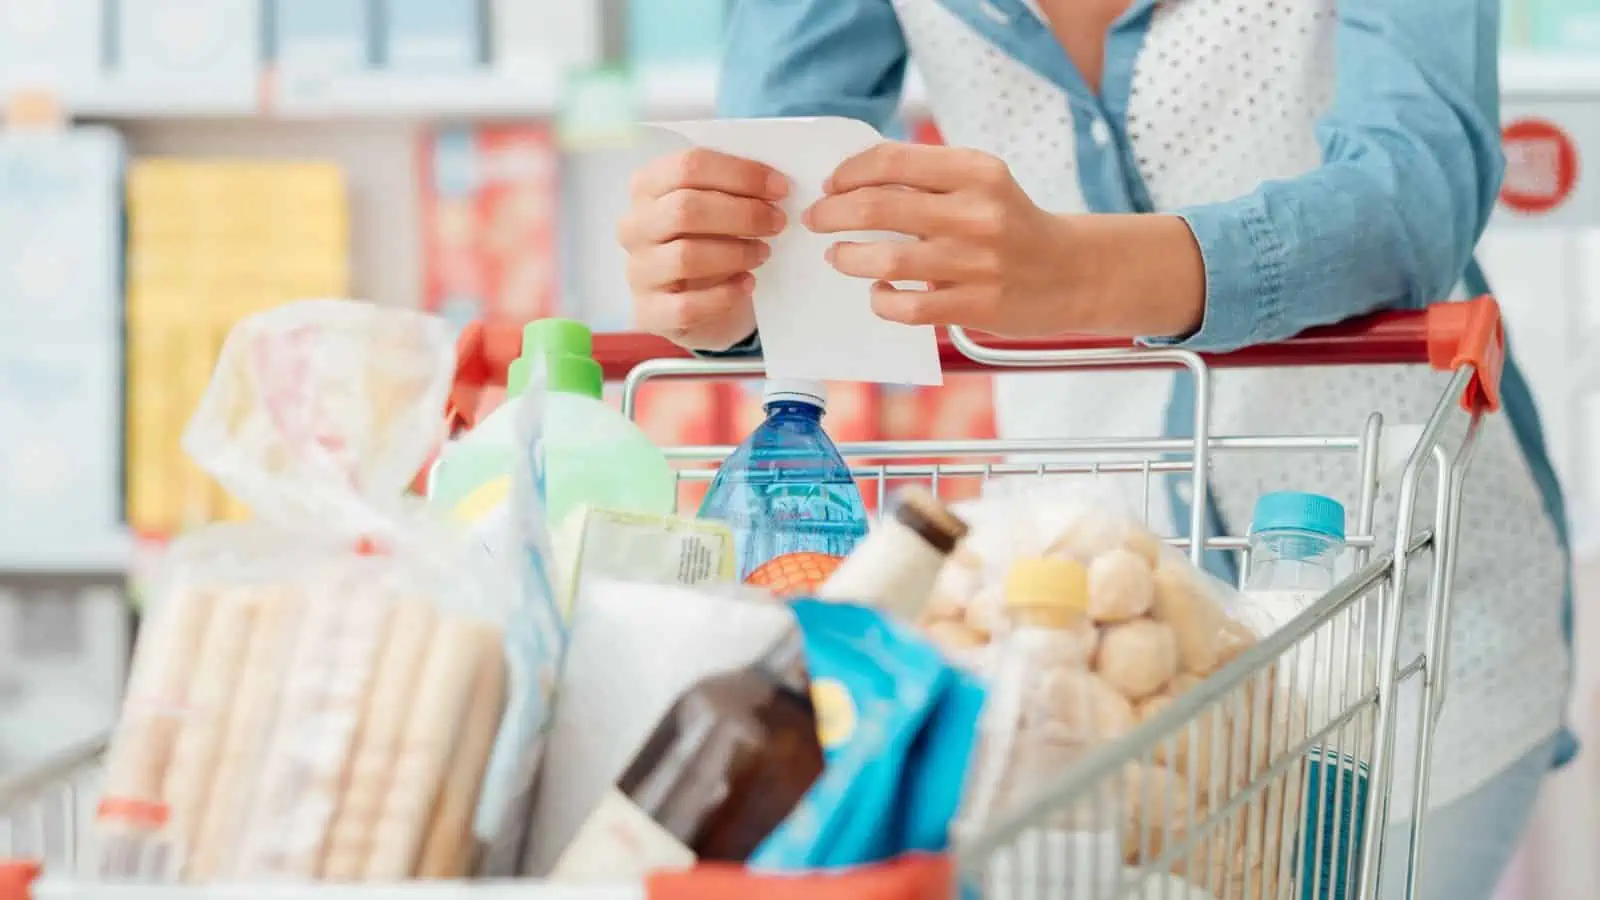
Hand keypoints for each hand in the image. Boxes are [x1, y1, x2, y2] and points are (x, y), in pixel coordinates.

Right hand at [619, 149, 789, 350]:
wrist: (700, 303)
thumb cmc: (711, 242)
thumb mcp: (717, 207)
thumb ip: (735, 189)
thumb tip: (774, 183)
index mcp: (647, 187)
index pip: (688, 167)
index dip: (739, 174)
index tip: (779, 187)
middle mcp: (634, 226)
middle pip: (685, 209)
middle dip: (742, 214)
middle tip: (777, 222)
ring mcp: (638, 271)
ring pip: (685, 257)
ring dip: (735, 253)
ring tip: (763, 252)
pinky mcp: (649, 312)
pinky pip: (687, 306)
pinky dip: (724, 295)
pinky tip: (747, 284)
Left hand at [804, 143, 1079, 336]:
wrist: (1072, 273)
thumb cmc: (1010, 225)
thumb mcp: (981, 185)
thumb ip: (928, 178)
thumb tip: (853, 181)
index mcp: (976, 171)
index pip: (891, 161)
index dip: (848, 173)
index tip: (831, 185)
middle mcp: (977, 212)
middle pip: (877, 207)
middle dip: (832, 214)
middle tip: (817, 220)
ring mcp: (977, 262)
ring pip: (886, 260)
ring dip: (847, 257)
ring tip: (839, 257)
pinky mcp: (977, 306)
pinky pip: (907, 307)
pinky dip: (881, 300)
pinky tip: (879, 293)